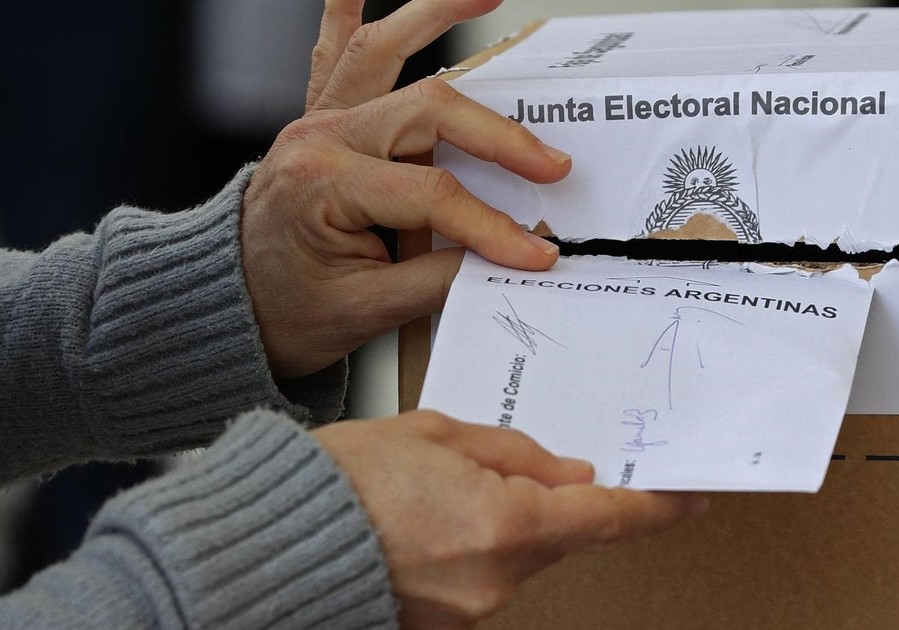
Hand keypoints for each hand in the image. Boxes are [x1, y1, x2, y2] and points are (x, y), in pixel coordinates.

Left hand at [240, 0, 570, 377]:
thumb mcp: (365, 311)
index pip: (432, 194)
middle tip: (548, 164)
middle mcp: (320, 138)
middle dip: (498, 136)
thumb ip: (439, 281)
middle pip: (429, 110)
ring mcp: (321, 121)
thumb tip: (503, 261)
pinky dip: (349, 13)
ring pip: (384, 51)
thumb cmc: (283, 306)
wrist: (230, 304)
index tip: (534, 253)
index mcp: (324, 183)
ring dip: (436, 14)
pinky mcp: (326, 121)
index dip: (492, 226)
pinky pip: (339, 54)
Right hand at [312, 411, 707, 628]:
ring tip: (434, 488)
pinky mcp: (445, 623)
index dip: (656, 505)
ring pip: (518, 553)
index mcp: (505, 524)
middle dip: (546, 496)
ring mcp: (470, 610)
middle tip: (499, 462)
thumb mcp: (436, 434)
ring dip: (500, 519)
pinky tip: (427, 520)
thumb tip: (567, 472)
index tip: (688, 493)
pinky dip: (473, 545)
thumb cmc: (337, 483)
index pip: (610, 517)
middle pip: (560, 533)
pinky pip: (483, 576)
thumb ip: (515, 454)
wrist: (264, 545)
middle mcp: (497, 579)